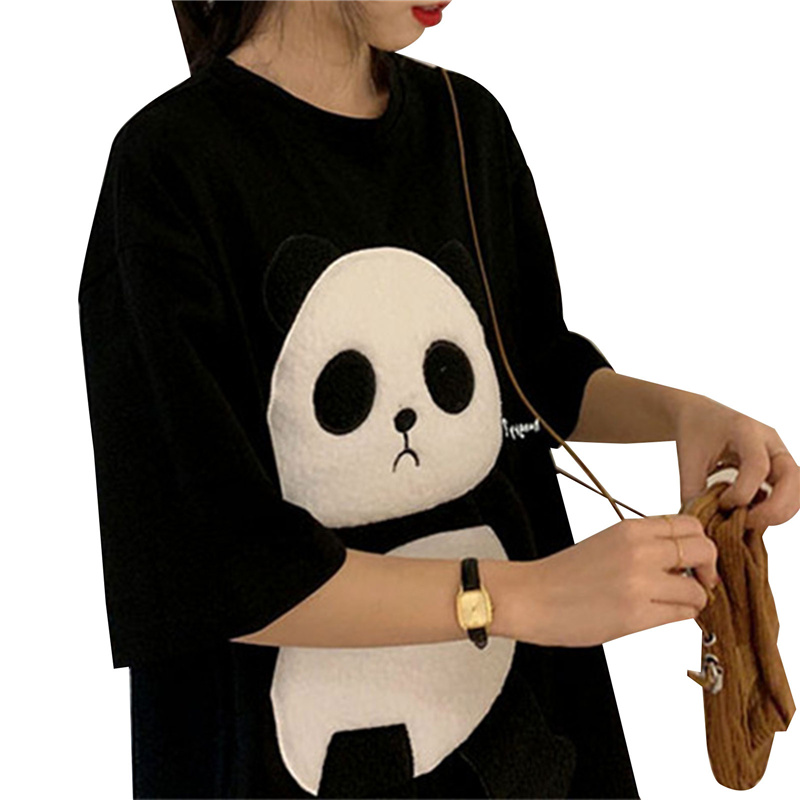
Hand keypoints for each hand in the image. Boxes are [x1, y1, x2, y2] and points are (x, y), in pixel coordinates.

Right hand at [519, 515, 717, 647]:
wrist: (532, 597)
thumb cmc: (564, 575)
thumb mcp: (607, 543)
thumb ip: (643, 544)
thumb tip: (681, 557)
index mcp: (630, 529)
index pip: (689, 524)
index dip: (698, 542)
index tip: (693, 557)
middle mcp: (639, 551)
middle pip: (703, 549)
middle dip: (707, 567)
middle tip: (696, 580)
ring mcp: (639, 583)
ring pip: (699, 588)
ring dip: (694, 598)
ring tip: (673, 602)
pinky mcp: (637, 615)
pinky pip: (682, 614)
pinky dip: (681, 616)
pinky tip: (662, 614)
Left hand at [674, 395, 799, 529]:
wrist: (699, 414)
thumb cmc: (694, 429)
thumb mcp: (688, 457)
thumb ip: (692, 489)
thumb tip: (698, 524)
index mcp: (745, 430)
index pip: (758, 465)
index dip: (742, 492)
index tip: (722, 504)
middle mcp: (769, 441)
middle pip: (792, 477)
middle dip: (775, 508)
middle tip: (747, 522)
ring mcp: (777, 453)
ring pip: (798, 487)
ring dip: (781, 511)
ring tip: (750, 522)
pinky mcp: (777, 466)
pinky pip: (790, 490)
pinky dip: (777, 508)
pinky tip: (752, 514)